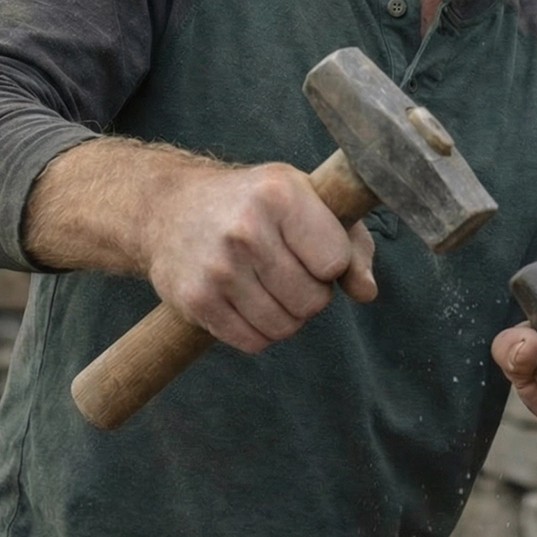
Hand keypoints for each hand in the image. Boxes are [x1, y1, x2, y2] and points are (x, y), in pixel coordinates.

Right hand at [145, 159, 376, 351]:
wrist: (171, 207)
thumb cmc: (253, 203)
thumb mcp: (307, 201)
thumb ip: (351, 245)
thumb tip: (366, 292)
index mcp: (280, 195)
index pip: (335, 262)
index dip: (331, 264)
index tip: (313, 250)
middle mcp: (246, 229)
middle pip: (313, 301)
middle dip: (310, 294)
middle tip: (289, 271)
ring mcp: (217, 267)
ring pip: (285, 327)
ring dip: (286, 316)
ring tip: (268, 286)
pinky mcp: (196, 299)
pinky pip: (252, 342)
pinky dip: (258, 331)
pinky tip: (247, 301)